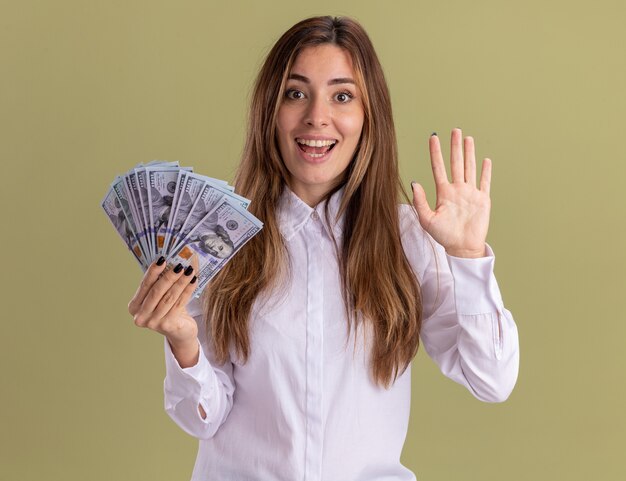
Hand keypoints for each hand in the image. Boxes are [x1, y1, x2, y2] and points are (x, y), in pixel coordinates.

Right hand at [128, 258, 198, 352]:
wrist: (180, 332)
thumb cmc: (169, 310)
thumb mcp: (160, 297)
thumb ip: (159, 283)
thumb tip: (171, 261)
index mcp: (134, 307)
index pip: (144, 285)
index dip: (153, 272)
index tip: (162, 259)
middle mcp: (140, 316)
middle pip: (156, 291)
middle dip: (169, 276)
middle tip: (180, 265)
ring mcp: (153, 323)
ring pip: (169, 297)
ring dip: (181, 282)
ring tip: (190, 271)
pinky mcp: (167, 326)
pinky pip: (179, 304)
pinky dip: (187, 291)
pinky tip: (194, 281)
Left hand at [411, 128, 490, 257]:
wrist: (462, 247)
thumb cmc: (444, 236)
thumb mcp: (427, 220)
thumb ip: (420, 202)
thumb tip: (415, 183)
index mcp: (443, 193)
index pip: (438, 167)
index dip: (436, 152)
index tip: (433, 137)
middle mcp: (457, 189)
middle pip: (456, 163)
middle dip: (454, 147)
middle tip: (454, 130)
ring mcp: (470, 193)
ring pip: (470, 168)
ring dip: (469, 153)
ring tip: (468, 138)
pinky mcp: (483, 200)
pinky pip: (484, 182)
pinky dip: (485, 171)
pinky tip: (485, 160)